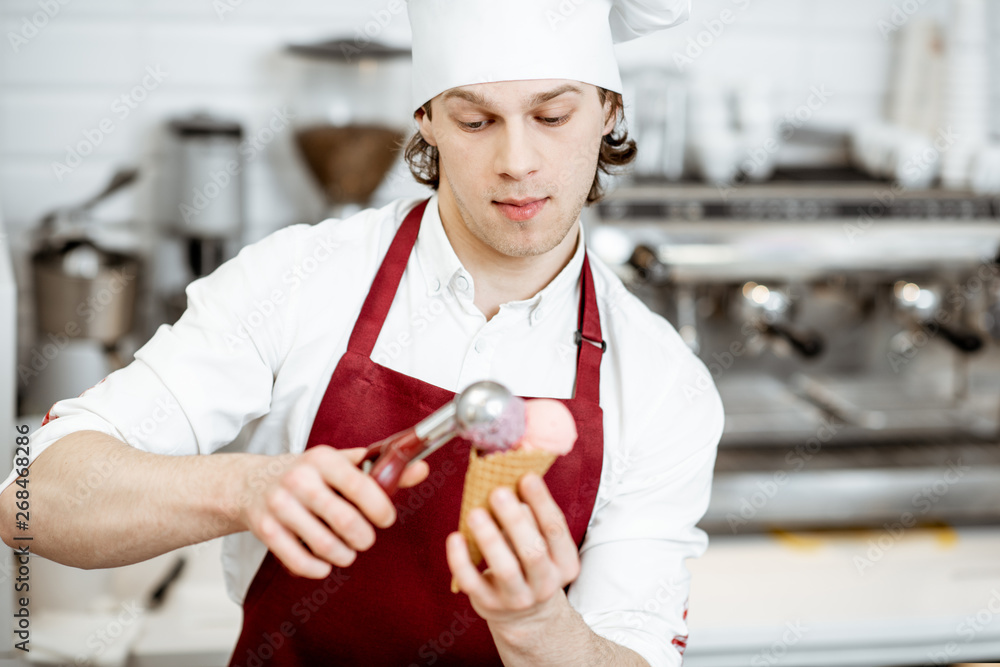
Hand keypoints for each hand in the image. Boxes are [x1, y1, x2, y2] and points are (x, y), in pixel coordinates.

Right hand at [241, 445, 428, 578]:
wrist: (250, 483)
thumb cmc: (308, 475)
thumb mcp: (340, 464)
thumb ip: (381, 469)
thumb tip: (422, 468)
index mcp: (323, 458)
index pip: (360, 485)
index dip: (380, 508)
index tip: (386, 520)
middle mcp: (299, 479)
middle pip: (345, 521)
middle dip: (364, 538)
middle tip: (365, 539)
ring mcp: (279, 505)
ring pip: (324, 545)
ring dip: (344, 555)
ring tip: (347, 551)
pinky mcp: (265, 530)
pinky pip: (299, 561)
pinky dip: (318, 568)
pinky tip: (325, 563)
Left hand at [446, 473, 580, 630]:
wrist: (525, 614)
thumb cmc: (530, 561)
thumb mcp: (541, 542)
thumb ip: (531, 515)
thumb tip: (511, 477)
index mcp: (565, 563)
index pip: (556, 530)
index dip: (542, 502)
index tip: (526, 477)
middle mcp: (545, 584)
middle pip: (533, 551)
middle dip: (515, 520)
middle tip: (498, 492)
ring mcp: (517, 598)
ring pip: (505, 569)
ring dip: (490, 538)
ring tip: (476, 513)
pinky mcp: (488, 604)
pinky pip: (472, 582)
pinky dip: (461, 559)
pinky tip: (454, 537)